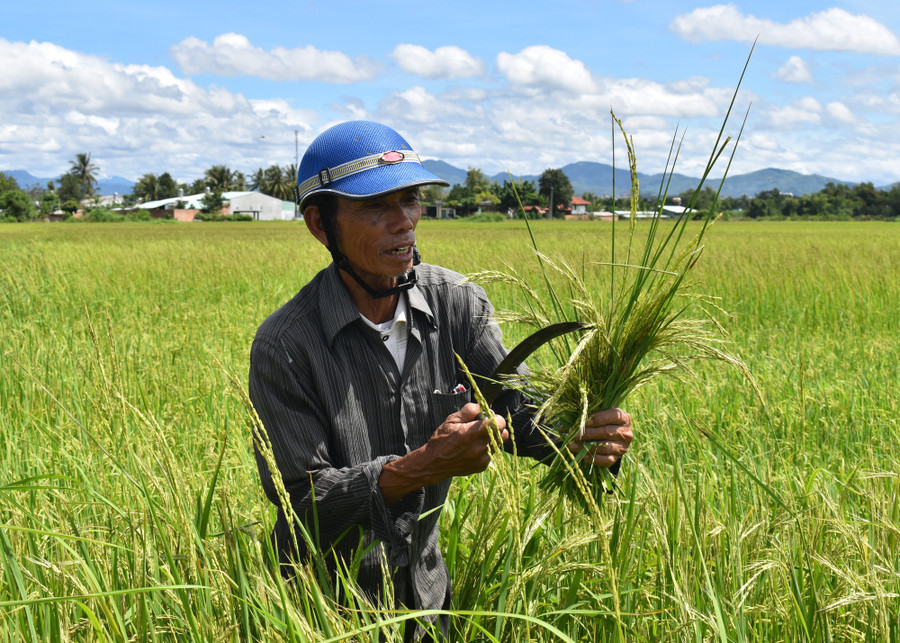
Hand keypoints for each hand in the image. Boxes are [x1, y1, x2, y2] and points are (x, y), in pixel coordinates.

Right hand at [379, 403, 507, 505]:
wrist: (434, 463)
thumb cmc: (441, 439)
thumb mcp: (451, 420)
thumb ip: (469, 410)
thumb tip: (482, 406)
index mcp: (473, 434)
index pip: (499, 423)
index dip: (495, 417)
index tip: (487, 417)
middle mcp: (480, 447)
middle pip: (502, 434)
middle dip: (496, 427)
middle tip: (483, 427)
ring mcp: (482, 458)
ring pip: (498, 444)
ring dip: (491, 438)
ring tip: (477, 438)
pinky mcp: (482, 466)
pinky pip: (491, 454)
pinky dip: (486, 449)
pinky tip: (473, 448)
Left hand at [566, 408, 631, 467]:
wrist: (611, 436)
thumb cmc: (601, 422)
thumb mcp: (597, 416)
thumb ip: (585, 418)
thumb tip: (565, 426)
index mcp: (623, 418)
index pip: (612, 416)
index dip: (597, 418)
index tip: (583, 422)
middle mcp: (626, 432)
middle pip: (606, 432)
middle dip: (588, 434)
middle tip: (573, 435)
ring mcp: (623, 446)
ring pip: (605, 447)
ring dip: (587, 447)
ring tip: (573, 446)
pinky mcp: (618, 457)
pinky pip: (606, 460)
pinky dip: (594, 458)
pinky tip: (583, 456)